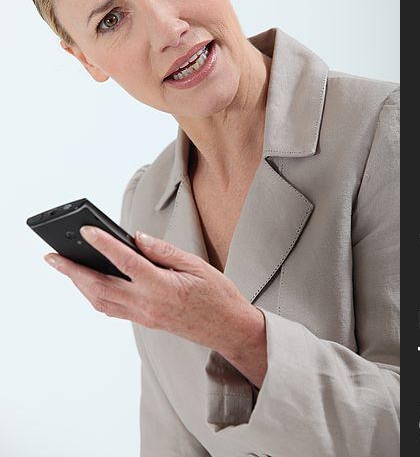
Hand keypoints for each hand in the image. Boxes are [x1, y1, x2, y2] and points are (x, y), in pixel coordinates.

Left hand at [43, 226, 263, 364]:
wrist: (228, 328)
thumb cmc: (217, 295)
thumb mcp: (196, 265)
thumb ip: (164, 251)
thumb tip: (136, 238)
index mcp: (162, 287)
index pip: (126, 262)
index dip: (103, 244)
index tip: (85, 230)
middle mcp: (148, 304)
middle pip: (100, 287)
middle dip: (72, 271)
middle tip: (52, 256)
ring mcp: (144, 316)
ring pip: (101, 301)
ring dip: (79, 284)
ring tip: (64, 266)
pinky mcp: (145, 321)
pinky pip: (111, 309)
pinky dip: (94, 295)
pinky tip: (89, 283)